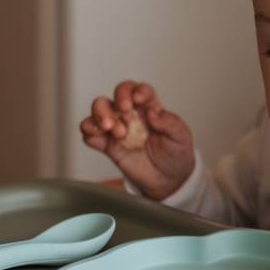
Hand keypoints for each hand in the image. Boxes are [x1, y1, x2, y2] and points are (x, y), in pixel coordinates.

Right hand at [80, 81, 194, 200]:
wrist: (167, 179)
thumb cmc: (175, 153)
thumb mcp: (181, 137)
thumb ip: (170, 123)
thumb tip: (153, 113)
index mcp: (150, 107)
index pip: (139, 89)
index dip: (136, 90)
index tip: (138, 99)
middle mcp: (132, 113)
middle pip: (117, 94)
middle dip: (117, 99)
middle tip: (123, 110)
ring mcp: (118, 127)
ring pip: (100, 109)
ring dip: (100, 114)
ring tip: (111, 129)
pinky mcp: (108, 144)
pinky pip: (90, 133)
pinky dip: (88, 131)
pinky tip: (96, 137)